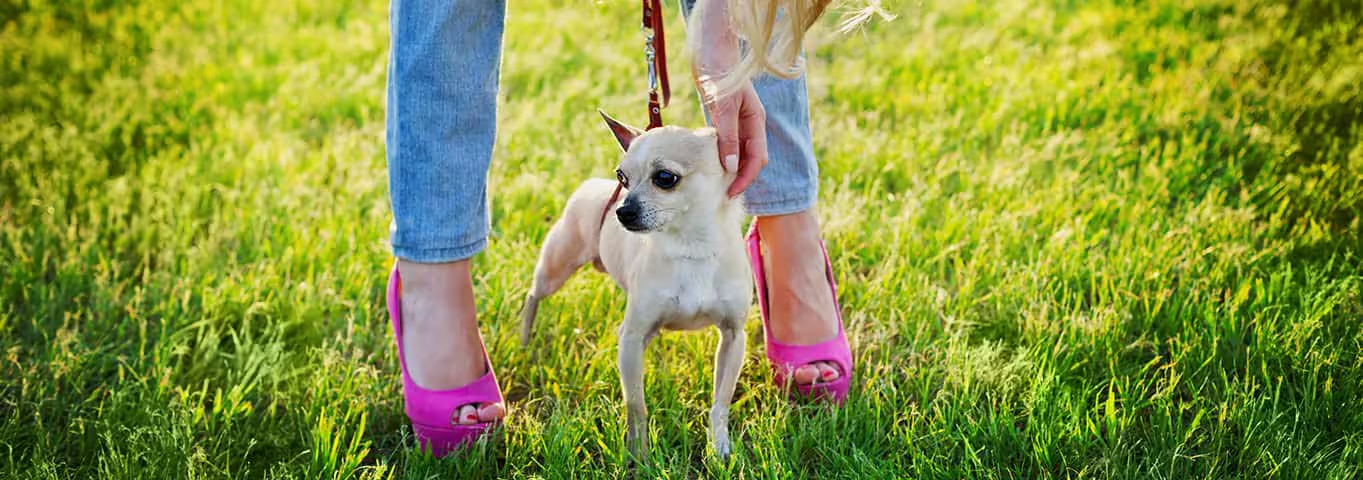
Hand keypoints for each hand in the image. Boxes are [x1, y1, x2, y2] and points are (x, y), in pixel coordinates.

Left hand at [706, 80, 767, 196]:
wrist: (710, 51)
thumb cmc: (719, 74)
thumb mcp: (723, 107)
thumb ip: (728, 137)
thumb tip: (730, 166)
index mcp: (756, 121)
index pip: (757, 159)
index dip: (745, 178)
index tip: (731, 193)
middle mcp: (751, 124)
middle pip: (751, 159)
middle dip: (741, 178)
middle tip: (724, 195)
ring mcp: (739, 122)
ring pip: (739, 153)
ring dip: (731, 170)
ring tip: (717, 185)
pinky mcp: (725, 120)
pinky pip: (727, 145)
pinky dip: (721, 157)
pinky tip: (710, 165)